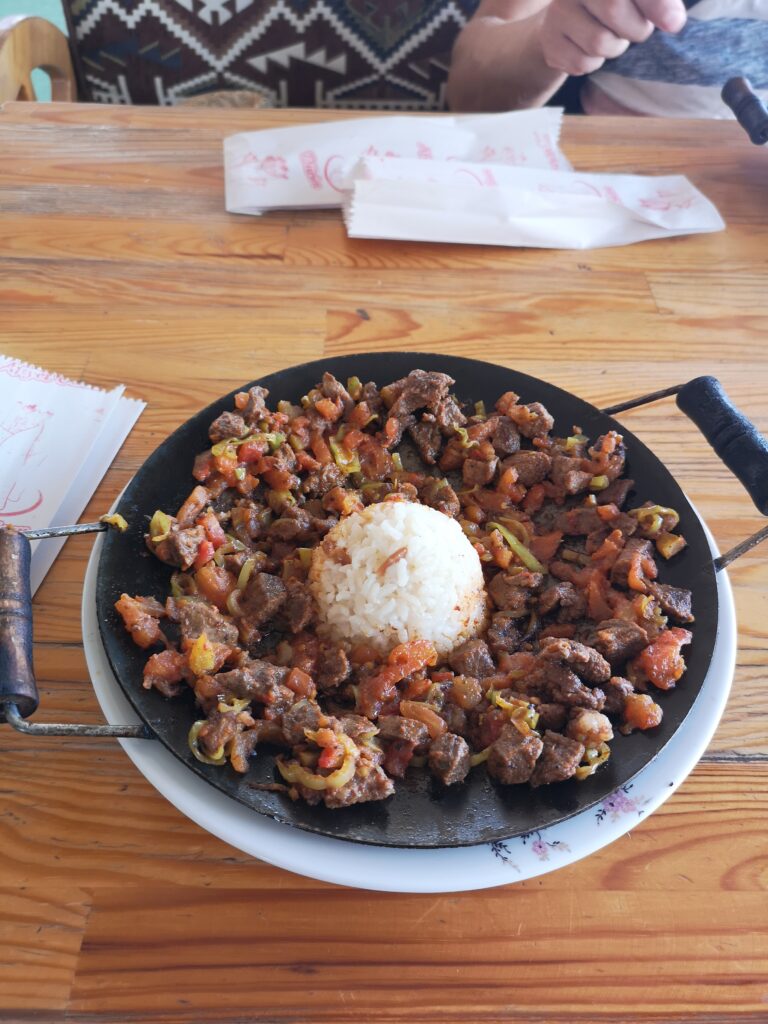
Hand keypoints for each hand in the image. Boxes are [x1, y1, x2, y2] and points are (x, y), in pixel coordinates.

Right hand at [539, 0, 686, 76]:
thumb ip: (658, 2)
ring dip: (615, 48)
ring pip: (600, 43)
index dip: (656, 4)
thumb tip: (675, 21)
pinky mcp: (549, 43)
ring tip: (611, 38)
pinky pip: (583, 63)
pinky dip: (595, 63)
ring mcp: (557, 13)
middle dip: (636, 28)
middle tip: (638, 31)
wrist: (563, 20)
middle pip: (614, 9)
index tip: (675, 24)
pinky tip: (590, 49)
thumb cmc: (609, 5)